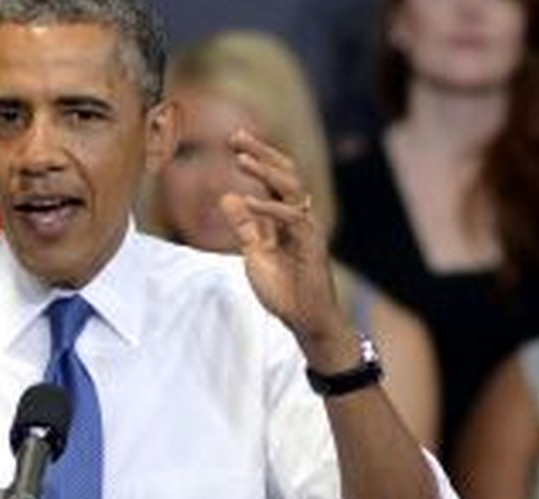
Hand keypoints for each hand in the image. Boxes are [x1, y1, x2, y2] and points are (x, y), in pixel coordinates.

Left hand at [219, 131, 352, 359]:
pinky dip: (269, 207)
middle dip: (262, 153)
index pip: (271, 178)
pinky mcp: (311, 244)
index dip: (256, 158)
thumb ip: (244, 226)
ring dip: (265, 171)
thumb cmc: (284, 289)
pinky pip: (292, 218)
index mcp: (284, 217)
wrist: (305, 319)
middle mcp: (298, 217)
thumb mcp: (255, 252)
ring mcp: (307, 228)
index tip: (234, 141)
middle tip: (236, 137)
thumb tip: (227, 196)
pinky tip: (247, 200)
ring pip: (291, 188)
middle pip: (284, 173)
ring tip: (240, 159)